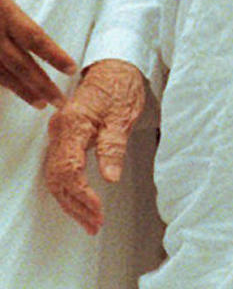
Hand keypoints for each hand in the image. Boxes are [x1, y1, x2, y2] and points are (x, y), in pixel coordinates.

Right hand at [0, 0, 76, 106]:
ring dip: (22, 91)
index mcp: (3, 14)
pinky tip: (9, 93)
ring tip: (40, 103)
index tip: (71, 69)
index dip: (54, 55)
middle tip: (60, 102)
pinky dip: (0, 86)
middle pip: (22, 65)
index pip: (34, 38)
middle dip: (42, 83)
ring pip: (3, 76)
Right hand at [45, 59, 145, 234]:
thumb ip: (113, 147)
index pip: (69, 170)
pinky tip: (80, 201)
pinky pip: (59, 168)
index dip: (82, 196)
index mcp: (73, 125)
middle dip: (75, 206)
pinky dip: (69, 188)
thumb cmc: (120, 85)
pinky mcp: (64, 135)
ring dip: (71, 202)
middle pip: (58, 178)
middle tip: (95, 224)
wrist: (114, 64)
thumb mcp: (122, 116)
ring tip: (90, 221)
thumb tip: (109, 177)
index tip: (98, 211)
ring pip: (55, 176)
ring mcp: (59, 133)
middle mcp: (60, 130)